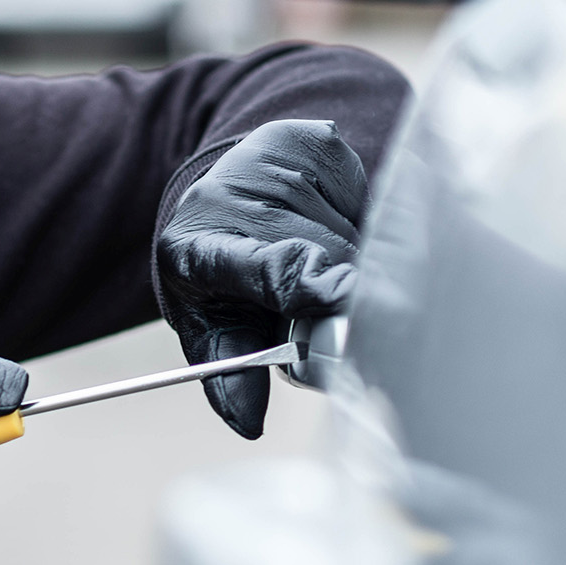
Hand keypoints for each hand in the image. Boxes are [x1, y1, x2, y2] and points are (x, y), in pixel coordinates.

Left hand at [157, 119, 365, 438]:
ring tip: (325, 271)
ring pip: (358, 233)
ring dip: (360, 266)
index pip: (257, 267)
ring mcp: (277, 165)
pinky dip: (364, 227)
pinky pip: (370, 199)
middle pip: (327, 259)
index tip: (343, 293)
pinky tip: (335, 228)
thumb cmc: (218, 272)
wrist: (222, 188)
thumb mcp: (208, 322)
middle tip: (344, 322)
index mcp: (195, 251)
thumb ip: (229, 370)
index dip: (301, 280)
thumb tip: (248, 422)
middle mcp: (232, 200)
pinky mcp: (319, 142)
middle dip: (348, 299)